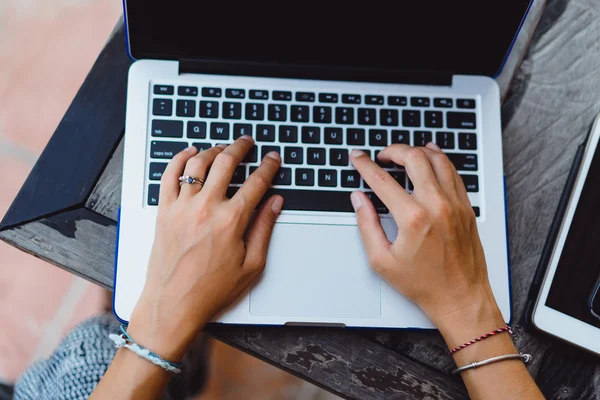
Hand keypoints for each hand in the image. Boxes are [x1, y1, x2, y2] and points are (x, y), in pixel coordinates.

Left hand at [127, 136, 282, 360]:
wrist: (172, 305)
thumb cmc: (211, 290)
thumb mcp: (251, 265)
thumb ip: (264, 229)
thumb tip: (275, 203)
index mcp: (231, 221)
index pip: (256, 183)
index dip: (268, 167)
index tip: (273, 158)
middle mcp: (206, 208)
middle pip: (226, 164)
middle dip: (240, 148)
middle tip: (247, 142)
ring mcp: (182, 207)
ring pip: (198, 164)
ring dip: (213, 150)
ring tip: (222, 148)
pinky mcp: (164, 211)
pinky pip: (169, 176)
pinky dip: (179, 159)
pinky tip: (189, 153)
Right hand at [349, 143, 501, 330]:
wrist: (460, 297)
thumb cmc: (424, 284)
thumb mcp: (382, 261)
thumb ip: (366, 225)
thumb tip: (359, 200)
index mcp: (413, 219)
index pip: (382, 180)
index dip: (365, 165)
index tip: (358, 157)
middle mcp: (437, 206)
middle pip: (414, 158)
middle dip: (393, 150)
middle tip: (382, 155)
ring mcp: (455, 204)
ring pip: (438, 159)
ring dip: (418, 151)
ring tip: (404, 153)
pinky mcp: (466, 207)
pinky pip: (453, 173)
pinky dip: (440, 160)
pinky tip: (431, 157)